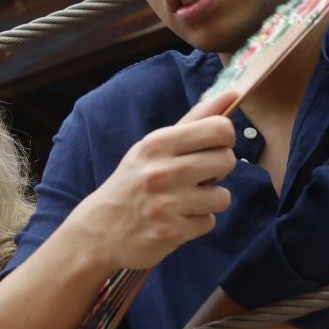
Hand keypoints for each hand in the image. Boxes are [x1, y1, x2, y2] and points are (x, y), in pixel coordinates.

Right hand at [63, 91, 239, 272]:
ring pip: (223, 196)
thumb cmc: (130, 186)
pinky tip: (174, 221)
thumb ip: (193, 122)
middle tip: (194, 179)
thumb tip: (232, 95)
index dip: (222, 141)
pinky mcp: (171, 232)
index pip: (220, 129)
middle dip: (217, 172)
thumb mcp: (151, 149)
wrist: (96, 234)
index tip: (208, 150)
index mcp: (156, 144)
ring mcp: (166, 204)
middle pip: (227, 160)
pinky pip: (208, 222)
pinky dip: (195, 224)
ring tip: (182, 203)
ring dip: (207, 202)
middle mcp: (161, 171)